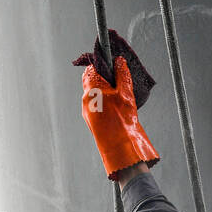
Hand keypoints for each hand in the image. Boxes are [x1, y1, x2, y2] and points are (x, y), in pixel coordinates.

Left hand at [81, 55, 159, 179]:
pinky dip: (106, 103)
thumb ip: (122, 75)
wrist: (120, 150)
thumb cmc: (122, 121)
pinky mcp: (93, 123)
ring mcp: (88, 113)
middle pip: (92, 82)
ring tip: (122, 97)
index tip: (113, 63)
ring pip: (95, 95)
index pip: (91, 68)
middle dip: (104, 78)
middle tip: (120, 80)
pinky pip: (97, 107)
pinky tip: (119, 109)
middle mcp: (85, 101)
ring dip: (106, 92)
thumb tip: (119, 61)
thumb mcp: (125, 94)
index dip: (102, 64)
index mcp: (90, 90)